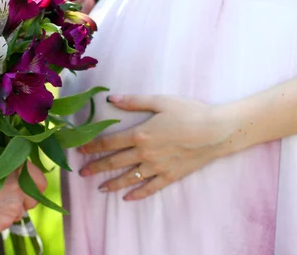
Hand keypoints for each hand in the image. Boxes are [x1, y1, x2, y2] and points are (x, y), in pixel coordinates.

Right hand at [0, 162, 46, 236]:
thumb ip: (11, 168)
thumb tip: (22, 172)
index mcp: (20, 174)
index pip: (40, 183)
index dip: (32, 184)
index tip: (24, 184)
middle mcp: (19, 195)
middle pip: (30, 201)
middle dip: (20, 198)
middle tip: (1, 192)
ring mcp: (10, 213)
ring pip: (16, 213)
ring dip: (7, 209)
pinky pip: (2, 224)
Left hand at [78, 95, 232, 200]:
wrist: (217, 131)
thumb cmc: (189, 112)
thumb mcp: (160, 101)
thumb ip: (134, 101)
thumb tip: (110, 98)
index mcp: (140, 134)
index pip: (109, 142)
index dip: (92, 147)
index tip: (79, 151)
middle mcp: (145, 153)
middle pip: (114, 162)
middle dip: (96, 167)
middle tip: (81, 174)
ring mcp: (158, 167)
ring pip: (129, 178)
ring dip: (112, 183)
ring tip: (100, 188)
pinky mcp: (171, 176)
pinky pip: (150, 188)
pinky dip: (138, 194)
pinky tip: (127, 198)